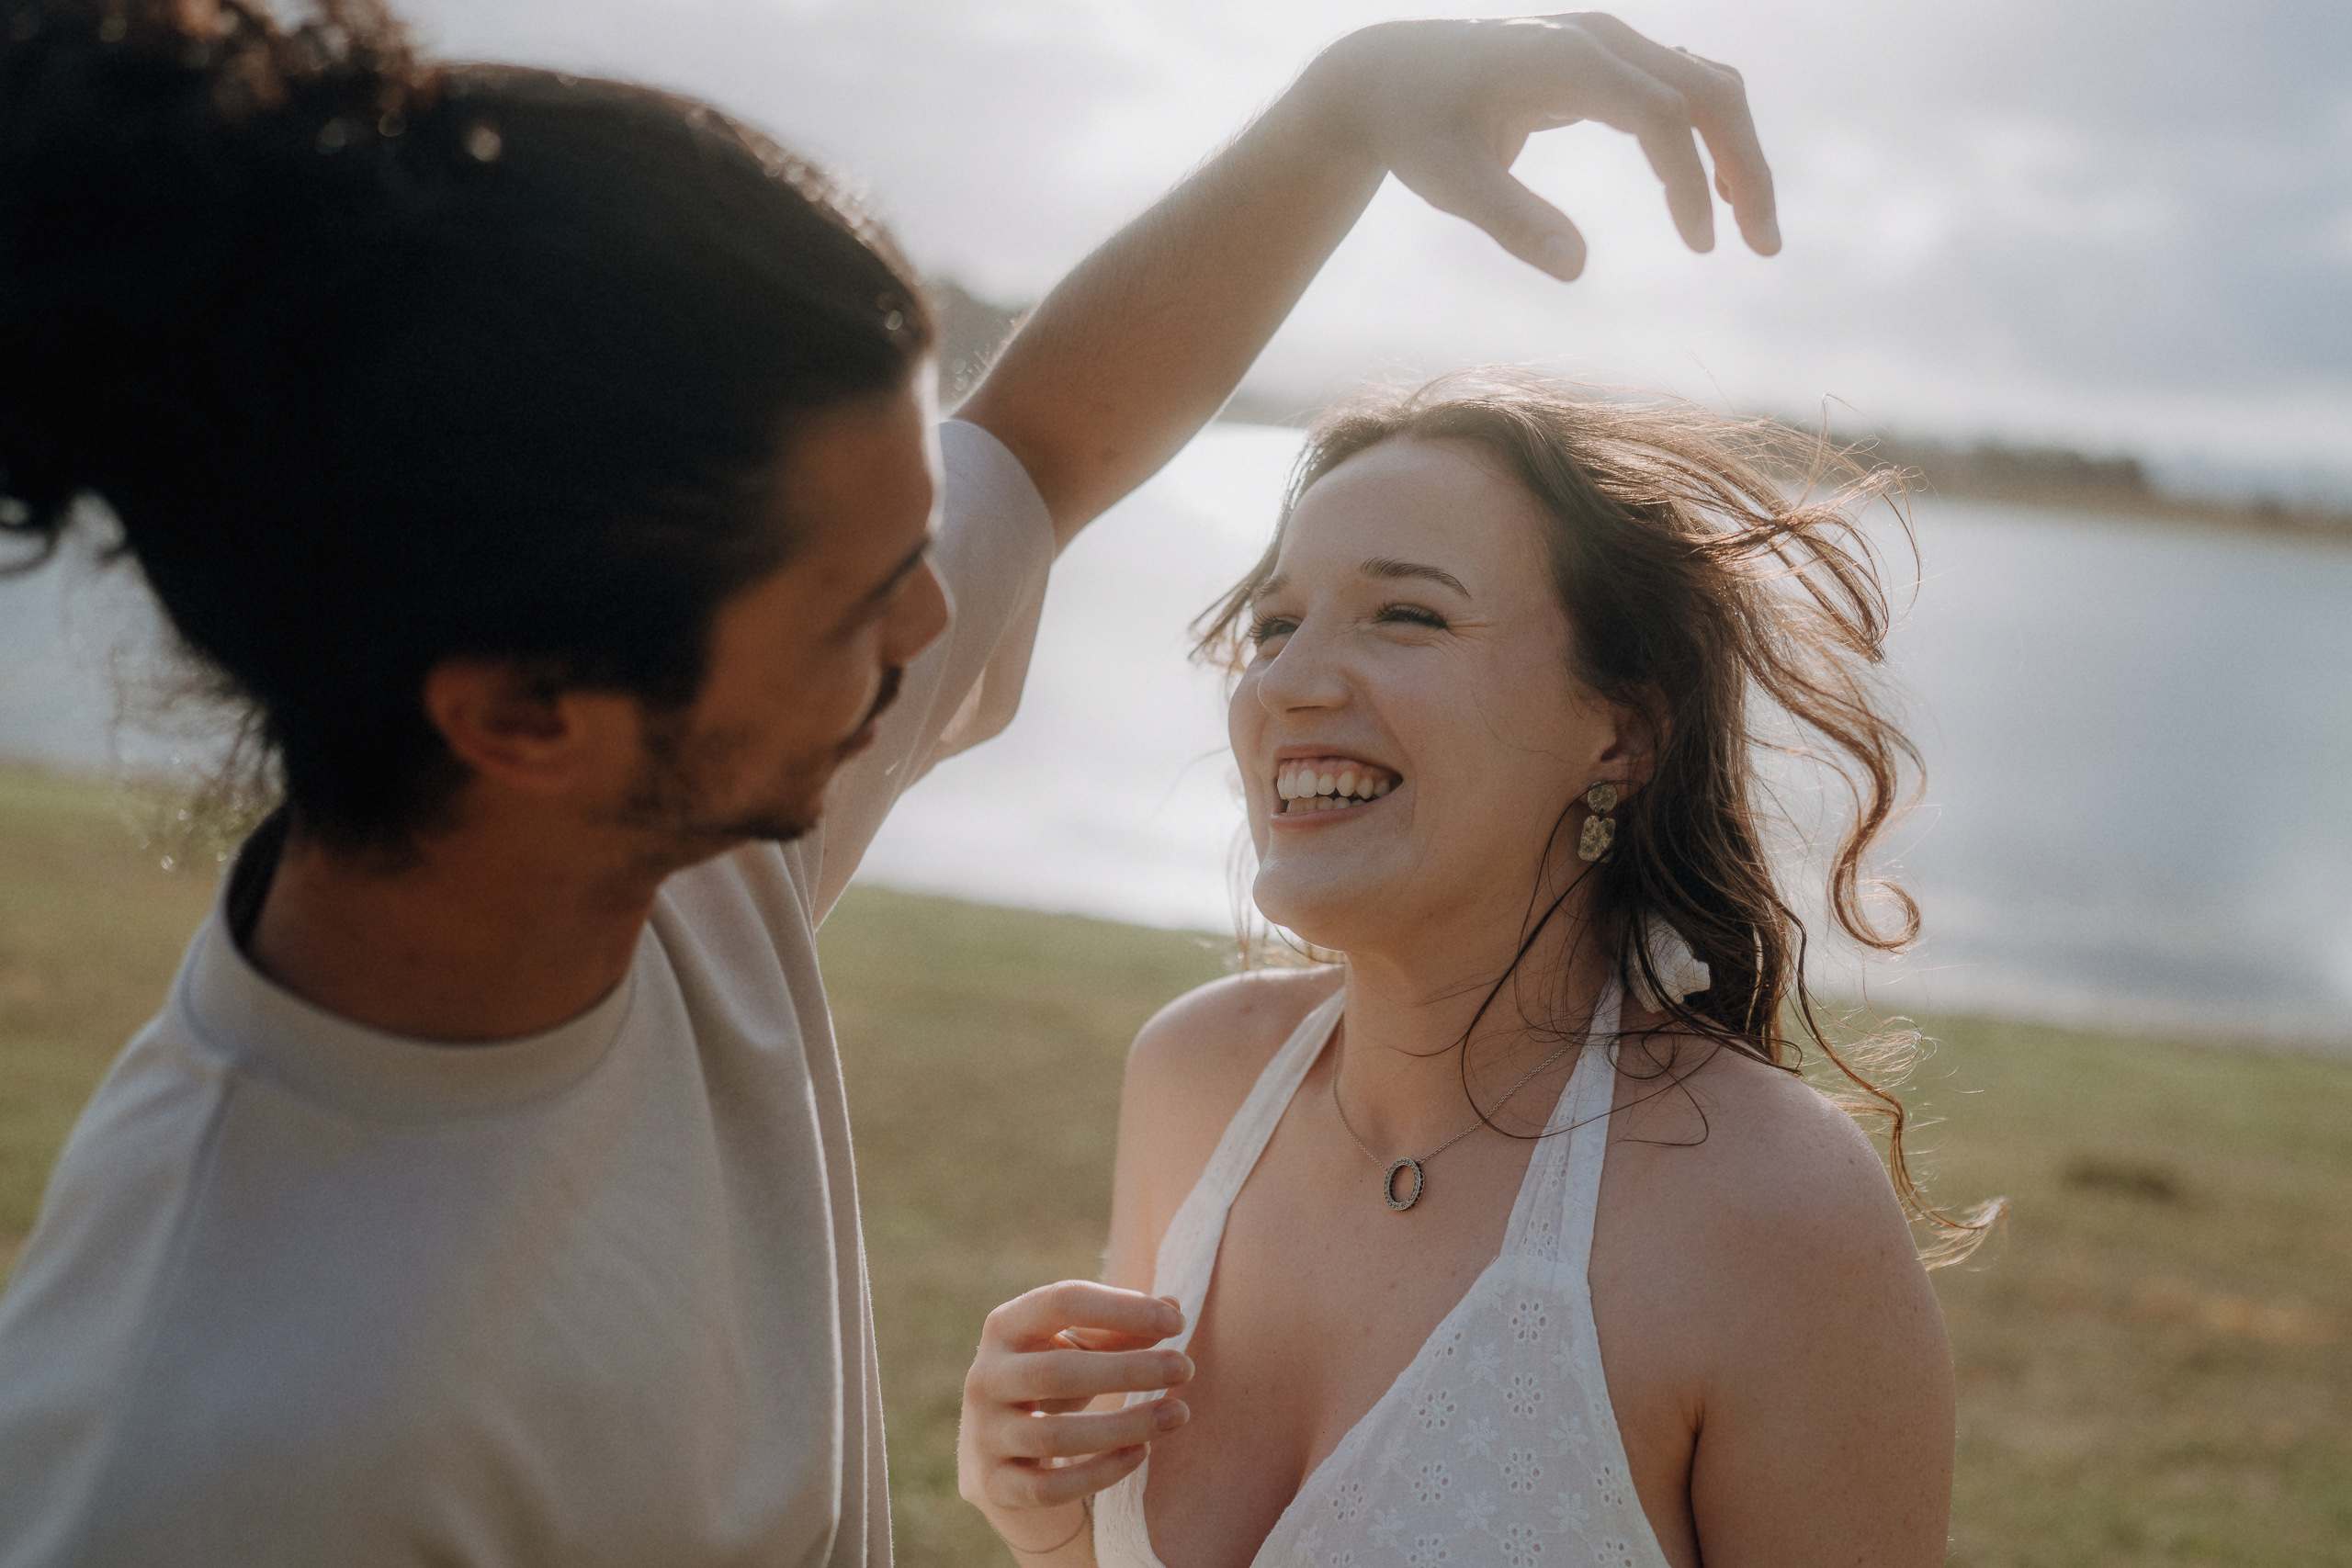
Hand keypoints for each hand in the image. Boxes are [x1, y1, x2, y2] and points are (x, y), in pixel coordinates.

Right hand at [958, 1282, 1193, 1552]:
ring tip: (1179, 1413)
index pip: (1061, 1303)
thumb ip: (1121, 1329)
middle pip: (1056, 1372)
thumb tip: (1174, 1309)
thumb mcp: (1079, 1348)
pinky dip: (1100, 1473)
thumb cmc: (1053, 1381)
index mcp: (1005, 1327)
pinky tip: (1142, 1453)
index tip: (1176, 1323)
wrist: (997, 1451)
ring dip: (1125, 1425)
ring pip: (1055, 1436)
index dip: (1121, 1309)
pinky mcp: (995, 1485)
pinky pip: (1049, 1487)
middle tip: (1186, 1368)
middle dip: (1129, 1370)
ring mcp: (985, 1434)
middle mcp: (985, 1377)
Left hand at [1307, 12, 1777, 279]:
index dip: (1690, 180)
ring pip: (1707, 85)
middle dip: (1745, 167)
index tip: (1699, 247)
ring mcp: (1609, 43)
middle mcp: (1599, 38)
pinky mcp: (1609, 61)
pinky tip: (1714, 199)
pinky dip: (1710, 141)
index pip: (1660, 113)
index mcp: (1564, 59)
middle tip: (1765, 247)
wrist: (1390, 75)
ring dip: (1739, 154)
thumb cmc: (1416, 127)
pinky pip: (1684, 90)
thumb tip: (1579, 269)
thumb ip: (1511, 221)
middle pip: (1708, 89)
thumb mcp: (1448, 181)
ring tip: (1752, 233)